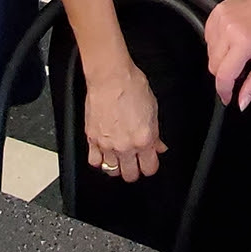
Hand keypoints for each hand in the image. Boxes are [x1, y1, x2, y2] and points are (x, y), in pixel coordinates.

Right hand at [83, 63, 166, 182]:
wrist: (110, 77)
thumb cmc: (132, 87)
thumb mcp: (153, 109)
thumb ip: (156, 133)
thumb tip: (159, 146)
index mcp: (143, 139)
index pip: (150, 168)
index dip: (150, 166)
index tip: (149, 162)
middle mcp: (125, 146)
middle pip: (130, 175)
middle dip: (134, 170)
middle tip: (135, 162)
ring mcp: (107, 144)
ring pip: (112, 171)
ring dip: (117, 167)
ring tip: (119, 159)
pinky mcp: (91, 139)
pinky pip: (94, 161)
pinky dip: (99, 160)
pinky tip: (104, 154)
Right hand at [204, 0, 250, 109]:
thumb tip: (241, 102)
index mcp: (244, 42)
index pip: (224, 75)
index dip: (224, 91)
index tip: (228, 97)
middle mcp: (228, 30)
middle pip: (214, 66)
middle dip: (224, 74)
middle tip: (239, 69)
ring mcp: (219, 20)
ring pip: (209, 54)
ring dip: (221, 58)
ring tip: (237, 50)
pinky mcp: (214, 14)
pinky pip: (208, 39)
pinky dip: (216, 45)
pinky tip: (230, 40)